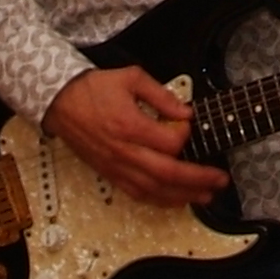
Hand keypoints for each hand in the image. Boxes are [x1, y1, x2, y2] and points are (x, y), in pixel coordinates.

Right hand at [44, 64, 227, 203]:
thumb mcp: (130, 78)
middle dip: (198, 179)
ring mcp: (116, 165)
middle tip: (220, 180)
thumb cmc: (92, 89)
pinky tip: (176, 200)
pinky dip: (159, 200)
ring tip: (206, 196)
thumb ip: (161, 95)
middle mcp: (124, 150)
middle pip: (167, 173)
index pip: (169, 142)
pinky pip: (137, 193)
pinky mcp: (110, 173)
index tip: (188, 125)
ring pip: (154, 189)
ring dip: (183, 195)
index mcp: (129, 125)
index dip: (185, 136)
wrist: (59, 102)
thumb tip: (184, 112)